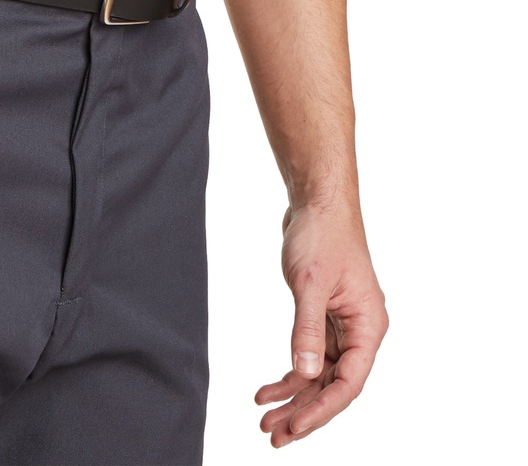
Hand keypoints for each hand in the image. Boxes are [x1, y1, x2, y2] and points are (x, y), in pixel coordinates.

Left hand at [256, 195, 388, 446]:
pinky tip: (267, 389)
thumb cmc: (321, 234)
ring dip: (294, 398)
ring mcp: (343, 326)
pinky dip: (290, 373)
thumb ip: (306, 329)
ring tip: (265, 418)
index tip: (293, 427)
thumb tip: (304, 374)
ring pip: (321, 375)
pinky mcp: (325, 317)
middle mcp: (361, 331)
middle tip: (273, 435)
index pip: (348, 383)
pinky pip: (310, 356)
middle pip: (334, 386)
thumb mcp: (309, 283)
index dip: (321, 409)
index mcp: (369, 326)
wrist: (317, 201)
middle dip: (304, 412)